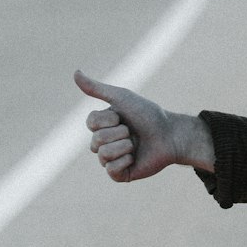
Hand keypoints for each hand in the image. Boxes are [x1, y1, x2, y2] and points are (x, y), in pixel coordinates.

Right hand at [75, 70, 212, 181]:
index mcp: (103, 125)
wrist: (171, 134)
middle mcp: (104, 143)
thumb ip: (97, 89)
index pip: (91, 123)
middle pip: (96, 141)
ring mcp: (111, 159)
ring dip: (124, 146)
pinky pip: (111, 171)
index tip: (124, 116)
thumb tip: (75, 72)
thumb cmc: (148, 115)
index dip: (109, 119)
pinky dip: (125, 161)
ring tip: (136, 144)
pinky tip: (135, 157)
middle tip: (133, 131)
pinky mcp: (120, 174)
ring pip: (103, 155)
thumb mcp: (122, 98)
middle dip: (119, 133)